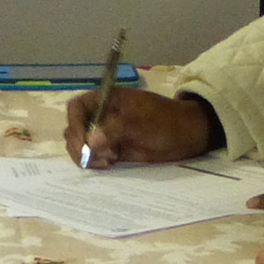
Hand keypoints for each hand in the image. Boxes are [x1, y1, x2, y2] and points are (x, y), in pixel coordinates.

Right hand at [65, 86, 215, 166]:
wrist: (188, 135)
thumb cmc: (166, 121)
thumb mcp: (141, 121)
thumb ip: (114, 130)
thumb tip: (90, 142)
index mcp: (106, 99)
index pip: (77, 108)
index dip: (75, 124)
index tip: (84, 141)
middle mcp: (102, 115)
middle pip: (74, 128)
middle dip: (78, 144)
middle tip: (93, 158)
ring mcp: (106, 133)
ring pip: (81, 144)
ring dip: (86, 155)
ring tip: (107, 161)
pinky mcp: (113, 149)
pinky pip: (94, 156)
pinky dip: (95, 162)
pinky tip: (110, 164)